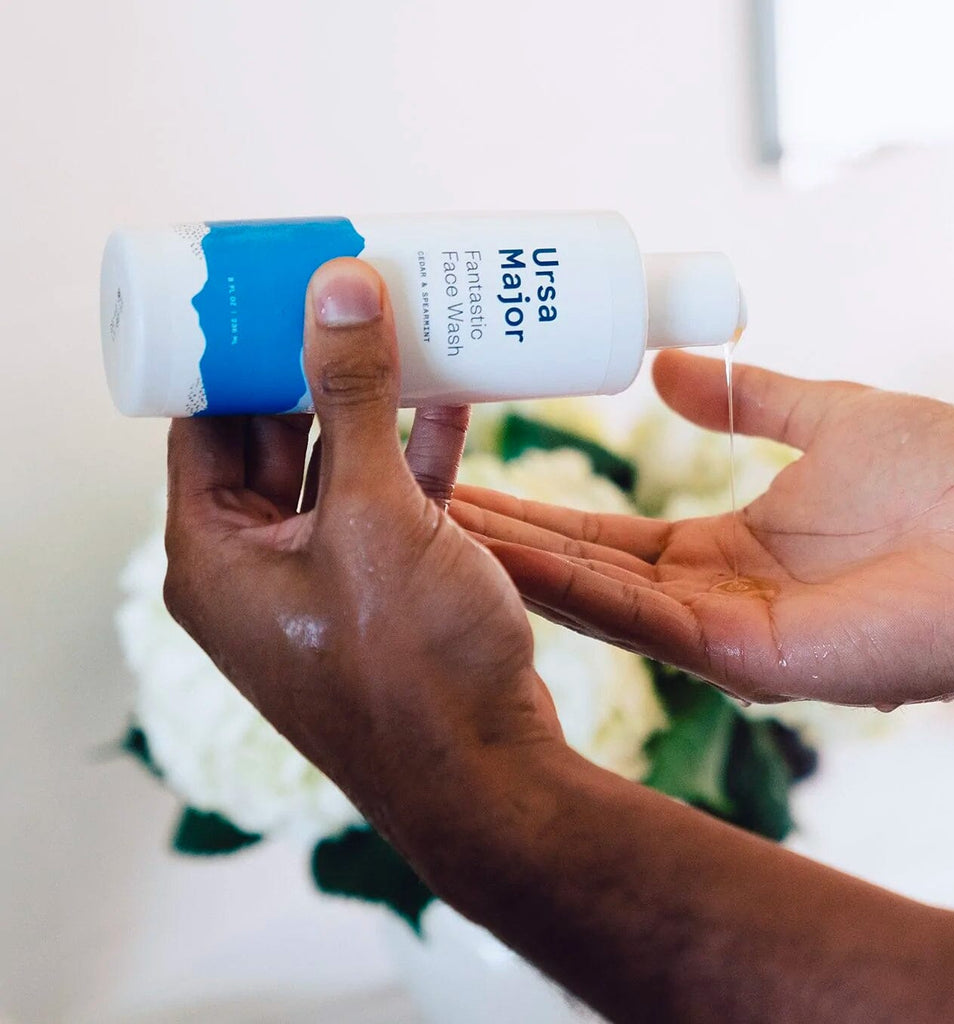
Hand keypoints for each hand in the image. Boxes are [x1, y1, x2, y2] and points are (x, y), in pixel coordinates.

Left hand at [164, 258, 559, 829]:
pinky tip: (452, 391)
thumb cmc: (411, 664)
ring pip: (339, 462)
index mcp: (216, 554)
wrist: (486, 777)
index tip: (271, 285)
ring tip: (405, 324)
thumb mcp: (373, 515)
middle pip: (274, 435)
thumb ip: (353, 400)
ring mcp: (325, 578)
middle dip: (314, 364)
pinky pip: (388, 498)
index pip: (203, 422)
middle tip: (348, 291)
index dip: (233, 349)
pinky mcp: (383, 587)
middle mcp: (259, 566)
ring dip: (372, 402)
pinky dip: (415, 449)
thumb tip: (337, 288)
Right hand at [451, 351, 953, 706]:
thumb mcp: (828, 416)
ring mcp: (712, 634)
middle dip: (495, 538)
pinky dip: (562, 590)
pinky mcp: (732, 656)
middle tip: (410, 506)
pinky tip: (498, 561)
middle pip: (576, 567)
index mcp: (719, 550)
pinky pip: (631, 620)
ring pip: (586, 598)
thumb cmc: (946, 487)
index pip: (601, 535)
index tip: (468, 479)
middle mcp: (701, 599)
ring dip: (507, 564)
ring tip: (427, 529)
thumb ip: (748, 398)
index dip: (534, 508)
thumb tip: (669, 367)